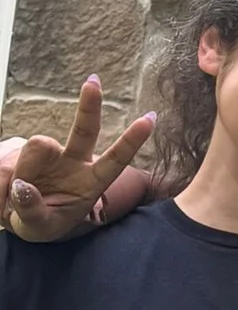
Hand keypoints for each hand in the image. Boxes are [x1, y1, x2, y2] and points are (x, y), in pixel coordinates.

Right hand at [5, 78, 155, 240]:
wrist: (13, 214)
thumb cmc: (38, 223)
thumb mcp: (39, 227)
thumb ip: (32, 210)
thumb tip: (23, 187)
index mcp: (90, 182)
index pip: (115, 160)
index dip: (132, 141)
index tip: (150, 119)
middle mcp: (73, 161)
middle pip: (84, 129)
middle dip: (90, 105)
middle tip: (94, 82)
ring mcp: (49, 152)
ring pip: (34, 148)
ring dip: (18, 174)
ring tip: (12, 198)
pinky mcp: (23, 147)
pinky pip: (7, 157)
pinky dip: (2, 178)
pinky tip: (4, 190)